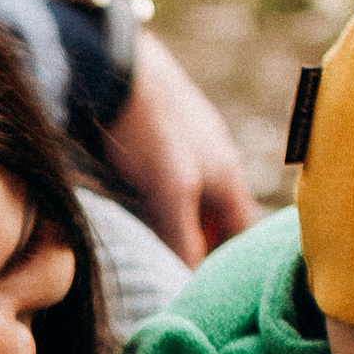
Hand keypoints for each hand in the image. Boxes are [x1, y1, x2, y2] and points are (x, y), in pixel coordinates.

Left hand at [101, 30, 256, 266]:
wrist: (112, 63)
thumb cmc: (148, 127)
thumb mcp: (171, 190)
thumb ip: (184, 238)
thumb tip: (190, 284)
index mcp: (228, 173)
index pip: (240, 231)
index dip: (229, 261)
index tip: (209, 290)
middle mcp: (215, 157)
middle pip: (216, 215)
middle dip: (201, 243)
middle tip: (174, 274)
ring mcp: (188, 142)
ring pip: (191, 195)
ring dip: (176, 222)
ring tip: (151, 249)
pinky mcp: (158, 133)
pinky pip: (166, 176)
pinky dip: (156, 198)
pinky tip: (133, 208)